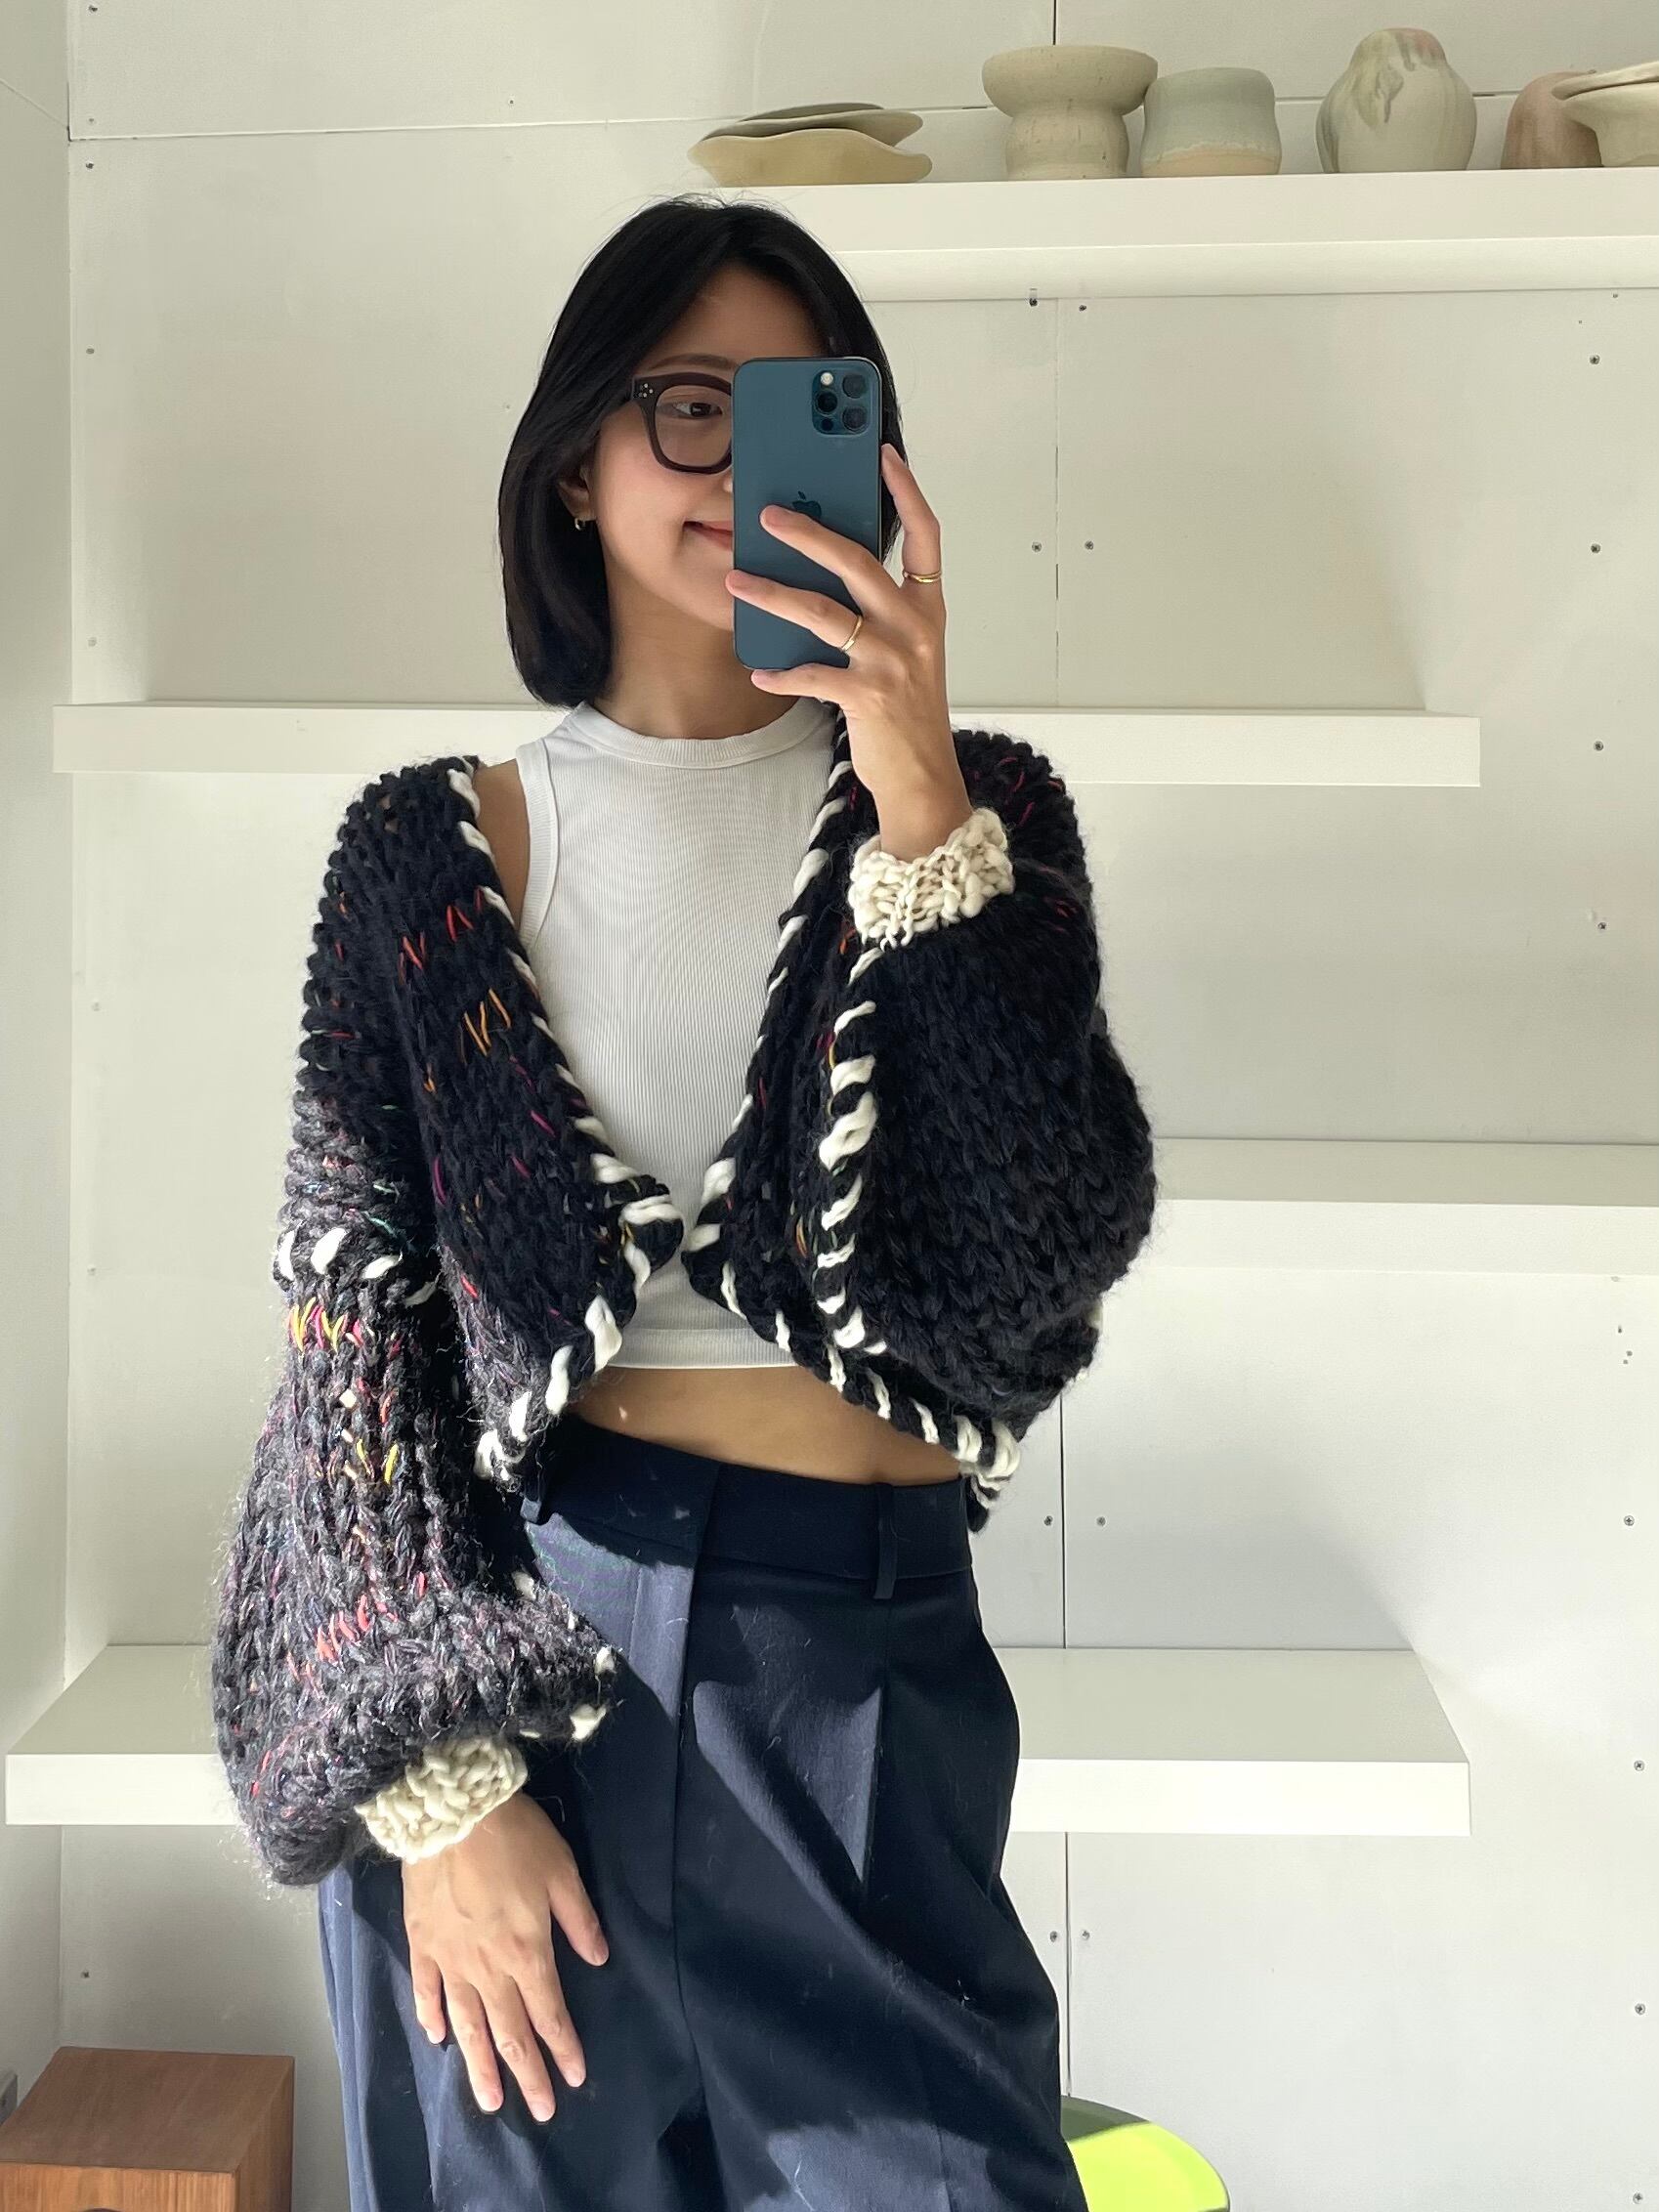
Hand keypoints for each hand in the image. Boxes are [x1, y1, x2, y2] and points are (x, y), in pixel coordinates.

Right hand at [401, 1786, 608, 2123]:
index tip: (575, 2078)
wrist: (451, 1814)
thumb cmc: (514, 1839)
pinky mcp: (422, 1944)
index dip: (563, 2048)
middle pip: (510, 2031)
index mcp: (527, 1952)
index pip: (549, 2013)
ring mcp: (450, 1960)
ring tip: (490, 2101)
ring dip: (480, 2066)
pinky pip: (426, 1991)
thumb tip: (599, 1959)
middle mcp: (488, 1968)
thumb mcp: (562, 1871)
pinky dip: (431, 2018)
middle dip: (527, 2074)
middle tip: (540, 2111)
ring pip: (468, 2025)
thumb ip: (579, 1920)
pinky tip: (438, 2039)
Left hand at [724, 442, 968, 835]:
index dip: (905, 490)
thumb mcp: (908, 652)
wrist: (924, 779)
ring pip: (821, 612)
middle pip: (856, 562)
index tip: (881, 453)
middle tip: (768, 513)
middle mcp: (913, 627)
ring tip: (737, 581)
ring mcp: (892, 661)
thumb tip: (823, 574)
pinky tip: (758, 669)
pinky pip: (812, 674)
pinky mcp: (867, 696)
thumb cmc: (909, 713)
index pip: (925, 535)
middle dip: (808, 533)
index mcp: (927, 608)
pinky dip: (781, 672)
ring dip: (772, 594)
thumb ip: (879, 613)